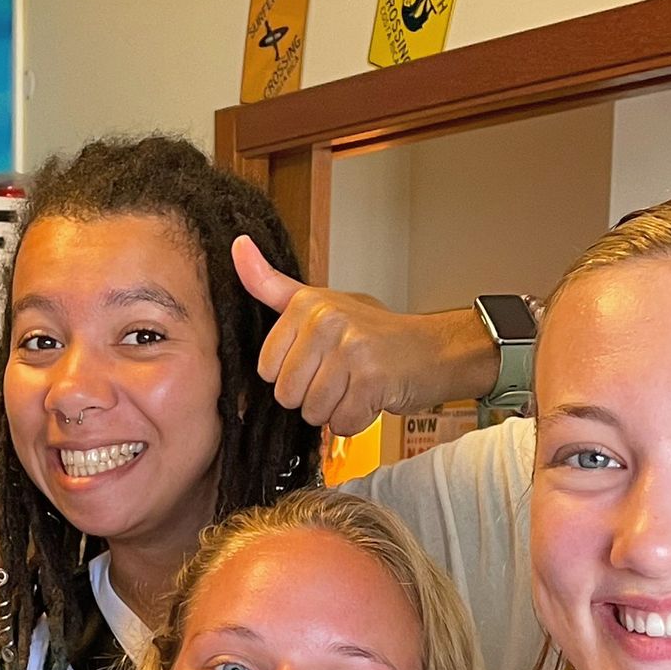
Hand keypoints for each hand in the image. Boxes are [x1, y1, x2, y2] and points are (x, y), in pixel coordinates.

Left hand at [232, 234, 500, 435]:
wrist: (434, 349)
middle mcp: (327, 321)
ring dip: (335, 410)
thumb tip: (236, 247)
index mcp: (307, 303)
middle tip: (341, 377)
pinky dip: (356, 421)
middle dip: (312, 397)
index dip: (291, 376)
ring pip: (313, 412)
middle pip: (287, 394)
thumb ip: (271, 284)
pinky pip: (342, 422)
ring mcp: (350, 349)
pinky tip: (371, 398)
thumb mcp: (320, 302)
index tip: (317, 361)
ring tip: (356, 387)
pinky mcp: (371, 379)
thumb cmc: (374, 333)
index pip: (267, 369)